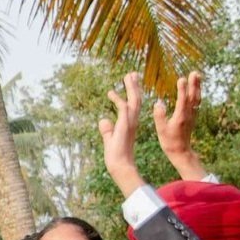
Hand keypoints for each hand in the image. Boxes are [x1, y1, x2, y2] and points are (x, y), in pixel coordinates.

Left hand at [98, 75, 148, 195]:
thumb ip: (107, 129)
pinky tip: (110, 93)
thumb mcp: (110, 138)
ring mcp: (130, 123)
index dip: (133, 93)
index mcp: (130, 124)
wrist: (120, 166)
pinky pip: (123, 108)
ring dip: (131, 88)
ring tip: (128, 75)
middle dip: (134, 86)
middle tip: (132, 73)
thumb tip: (103, 120)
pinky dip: (117, 100)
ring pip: (134, 101)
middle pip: (136, 99)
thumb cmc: (116, 156)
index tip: (130, 82)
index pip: (133, 105)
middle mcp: (132, 122)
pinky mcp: (124, 126)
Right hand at [152, 72, 209, 180]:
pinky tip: (196, 88)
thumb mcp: (161, 129)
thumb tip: (158, 103)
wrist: (181, 151)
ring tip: (197, 75)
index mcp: (180, 117)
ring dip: (197, 86)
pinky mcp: (192, 116)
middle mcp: (188, 115)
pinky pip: (196, 102)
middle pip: (193, 97)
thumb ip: (159, 115)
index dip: (182, 89)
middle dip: (194, 84)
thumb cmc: (169, 141)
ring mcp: (192, 115)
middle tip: (195, 73)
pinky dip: (197, 93)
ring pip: (196, 98)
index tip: (182, 78)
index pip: (182, 100)